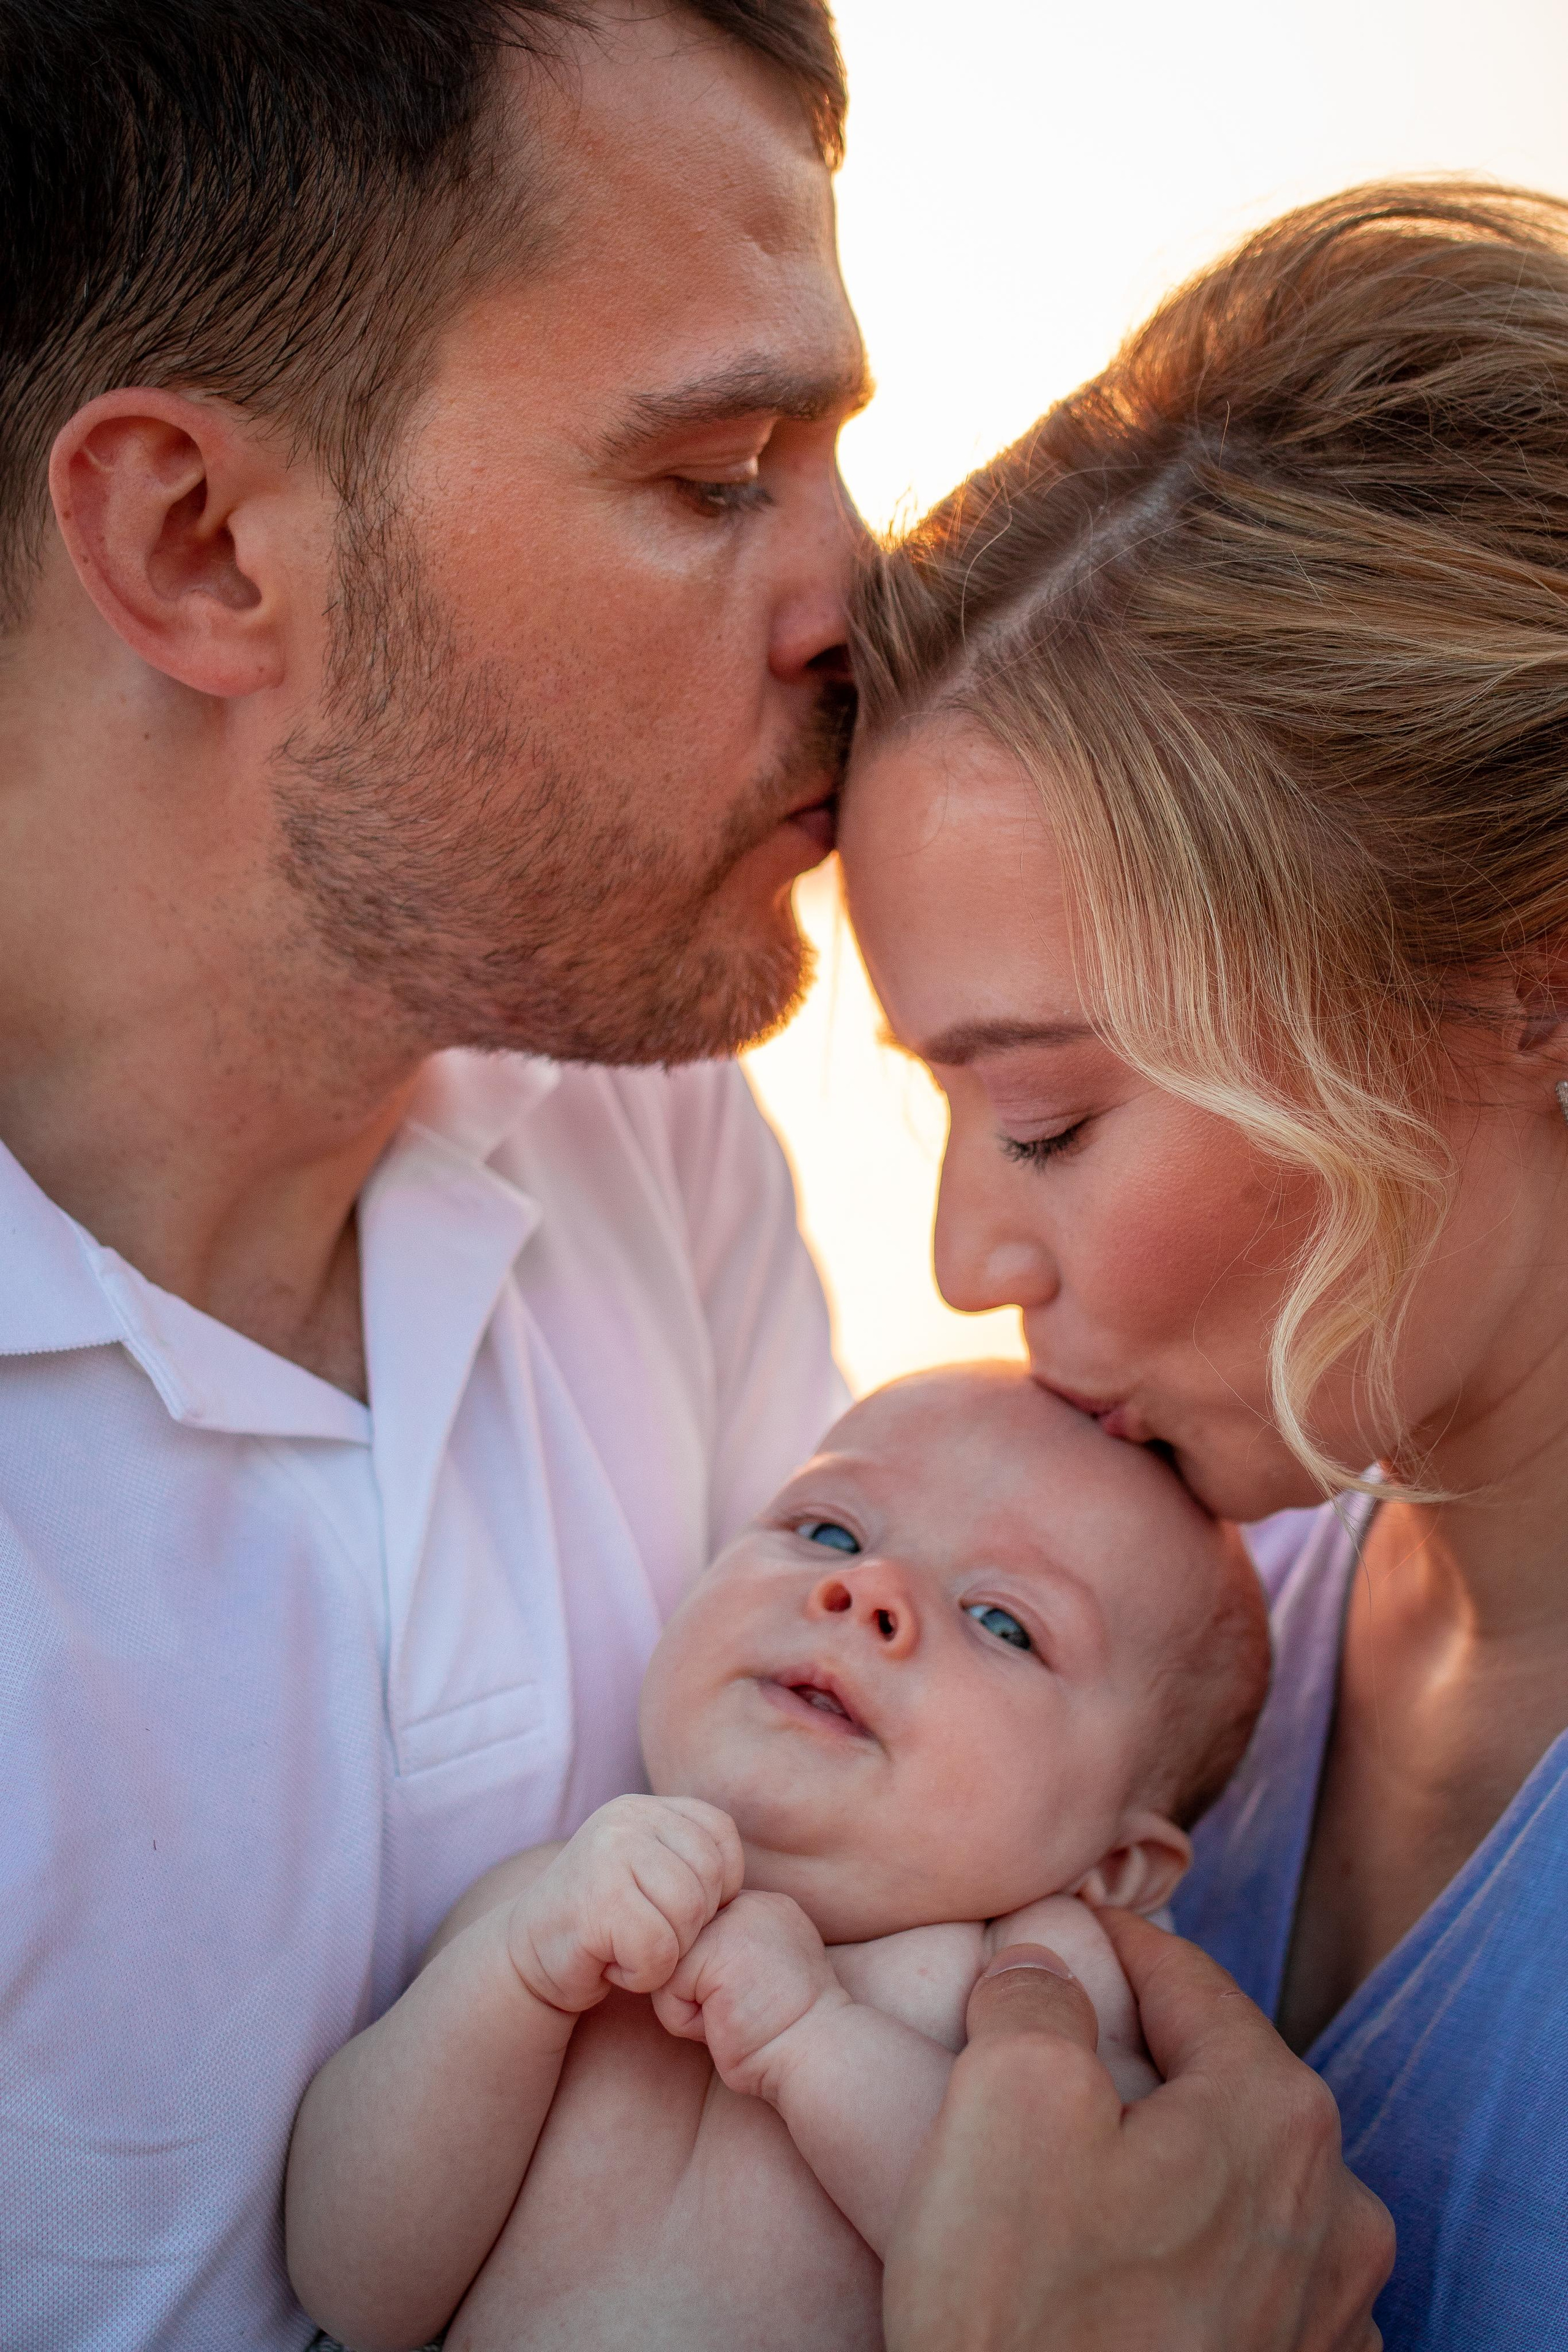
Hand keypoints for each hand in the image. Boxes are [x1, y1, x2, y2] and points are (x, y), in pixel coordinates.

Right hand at [504, 1795, 743, 2013]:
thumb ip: (692, 1859)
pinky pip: (659, 1950)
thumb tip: (746, 1883)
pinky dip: (643, 1974)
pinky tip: (613, 1965)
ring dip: (667, 1952)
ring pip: (688, 1914)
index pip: (721, 1837)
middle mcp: (626, 1818)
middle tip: (649, 1935)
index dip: (717, 1887)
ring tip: (630, 1947)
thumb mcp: (651, 1873)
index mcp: (645, 1807)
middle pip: (710, 1878)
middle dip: (691, 1924)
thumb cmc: (606, 1925)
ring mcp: (608, 1855)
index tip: (678, 1911)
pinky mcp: (596, 1902)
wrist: (529, 1959)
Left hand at [653, 1888, 844, 2099]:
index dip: (708, 1976)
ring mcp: (734, 1920)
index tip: (746, 2002)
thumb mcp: (762, 1976)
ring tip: (733, 2018)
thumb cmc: (787, 2036)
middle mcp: (751, 1902)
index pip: (701, 1929)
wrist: (820, 2056)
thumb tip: (677, 1957)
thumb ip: (729, 1952)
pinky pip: (667, 1988)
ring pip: (669, 1965)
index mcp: (767, 1907)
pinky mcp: (715, 1949)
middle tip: (739, 2012)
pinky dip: (686, 2022)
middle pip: (680, 1943)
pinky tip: (726, 2026)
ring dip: (688, 2006)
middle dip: (696, 1988)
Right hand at [883, 1916, 1394, 2351]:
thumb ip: (1037, 1996)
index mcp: (1277, 2112)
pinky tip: (1124, 2271)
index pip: (1189, 1979)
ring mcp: (1326, 2313)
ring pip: (1241, 2184)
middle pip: (1223, 2082)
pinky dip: (1190, 2255)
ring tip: (1082, 2170)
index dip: (1111, 1946)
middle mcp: (1334, 2207)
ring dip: (1172, 2163)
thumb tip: (1045, 1967)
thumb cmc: (1031, 2313)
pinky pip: (1246, 2279)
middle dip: (1144, 2057)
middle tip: (1056, 2052)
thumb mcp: (1007, 2098)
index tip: (1053, 1935)